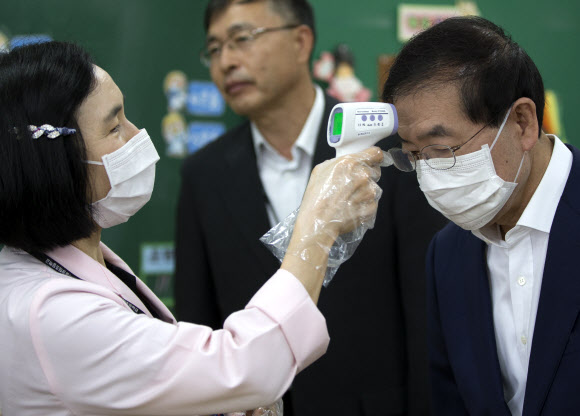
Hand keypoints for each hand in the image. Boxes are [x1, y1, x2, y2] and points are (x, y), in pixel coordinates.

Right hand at [281, 147, 382, 301]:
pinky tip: (351, 208)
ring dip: (365, 193)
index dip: (374, 157)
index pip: (375, 153)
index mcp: (349, 163)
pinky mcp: (371, 207)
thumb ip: (338, 162)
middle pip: (375, 171)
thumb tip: (348, 161)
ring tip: (348, 200)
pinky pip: (373, 203)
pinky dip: (364, 206)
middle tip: (352, 186)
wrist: (317, 223)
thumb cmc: (316, 199)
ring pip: (374, 188)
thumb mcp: (320, 171)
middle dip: (366, 177)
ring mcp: (368, 192)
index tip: (372, 161)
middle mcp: (361, 176)